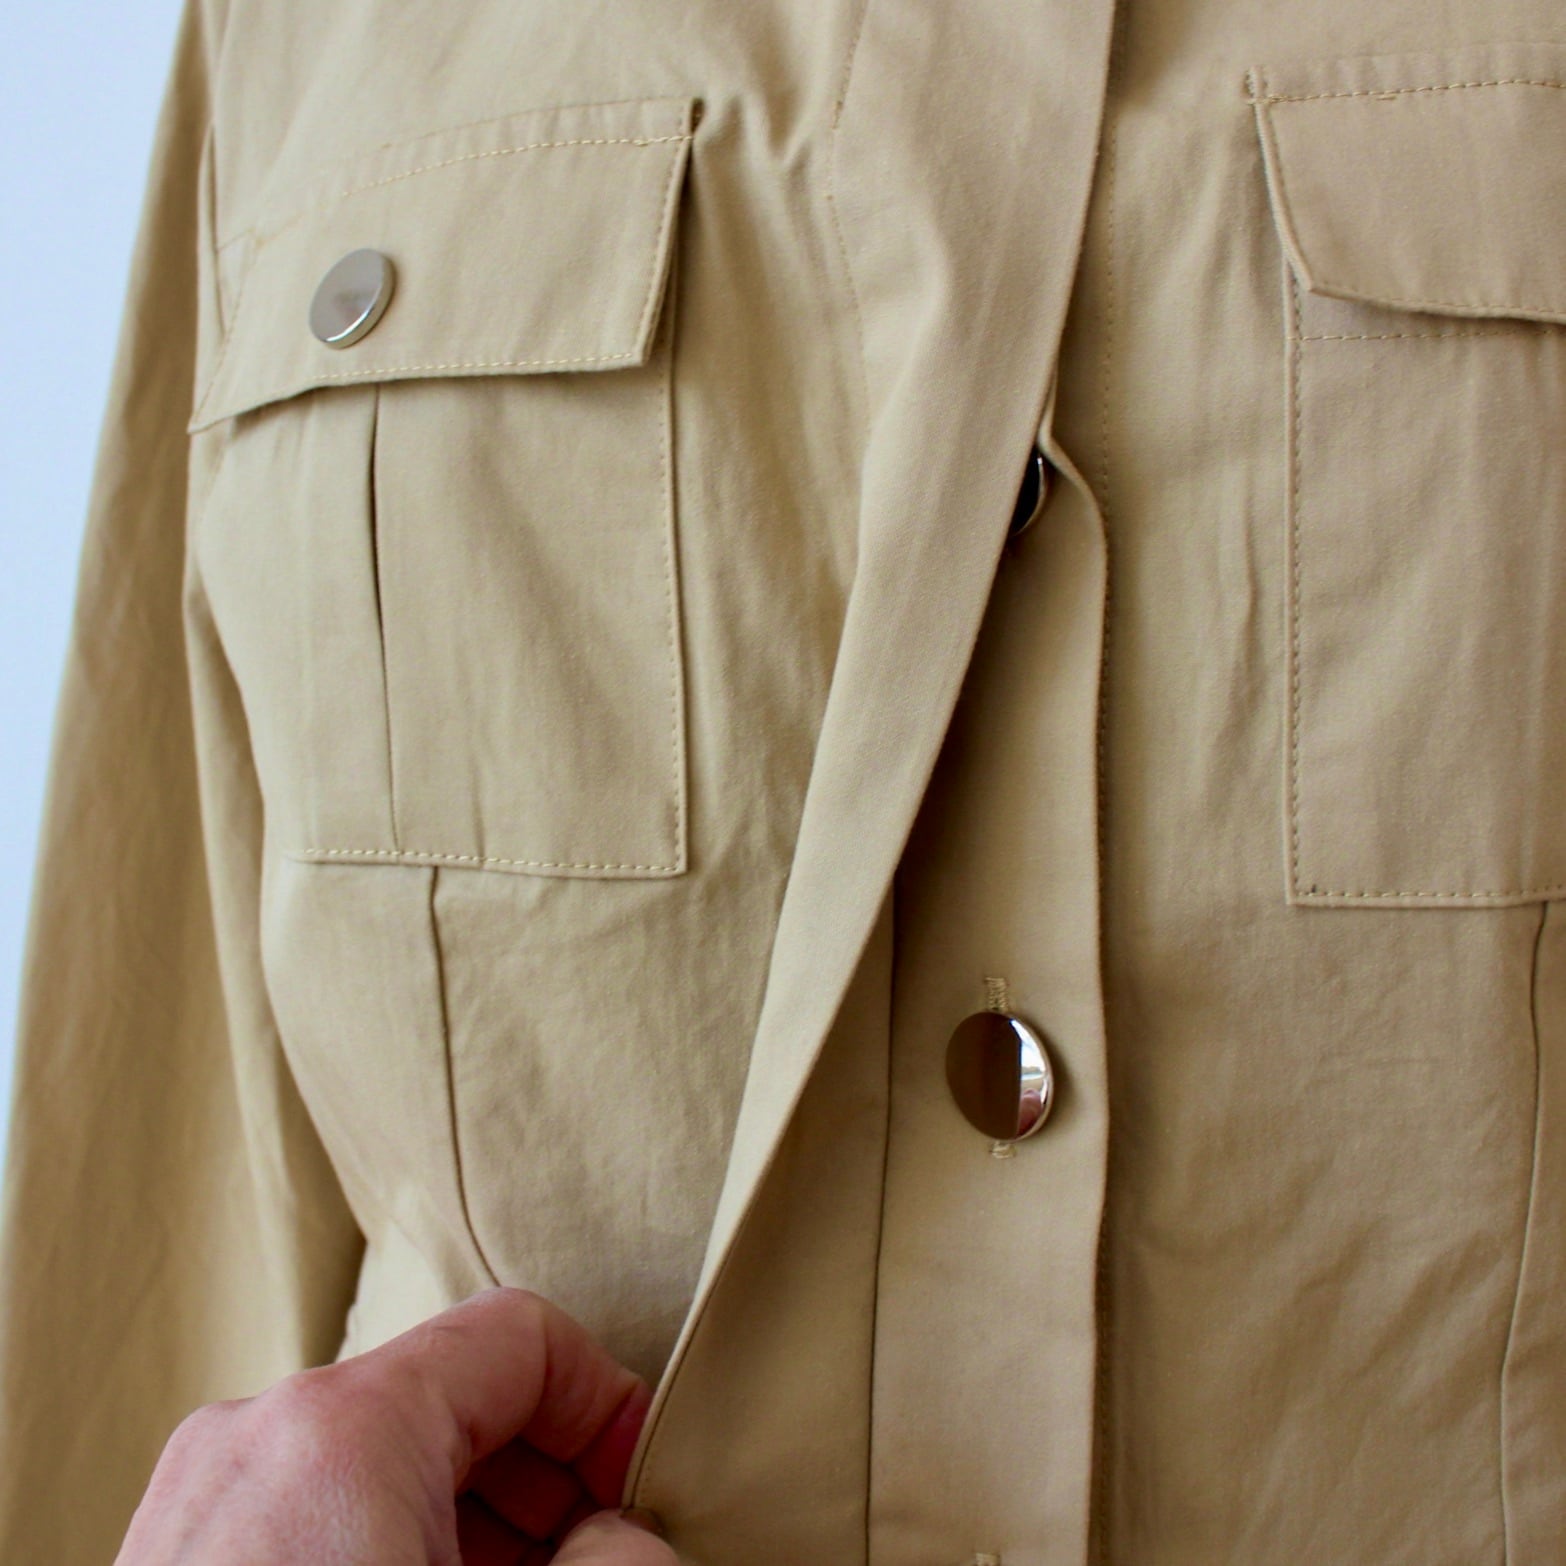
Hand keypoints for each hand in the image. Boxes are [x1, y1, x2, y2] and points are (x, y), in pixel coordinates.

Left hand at [115, 1286, 676, 1564]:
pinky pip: (318, 1513)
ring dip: (476, 1526)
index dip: (608, 1406)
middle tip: (590, 1565)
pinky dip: (393, 1550)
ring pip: (386, 1462)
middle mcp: (261, 1436)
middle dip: (544, 1483)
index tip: (638, 1494)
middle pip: (454, 1397)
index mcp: (346, 1426)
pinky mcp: (178, 1558)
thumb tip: (623, 1541)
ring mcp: (203, 1499)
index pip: (522, 1339)